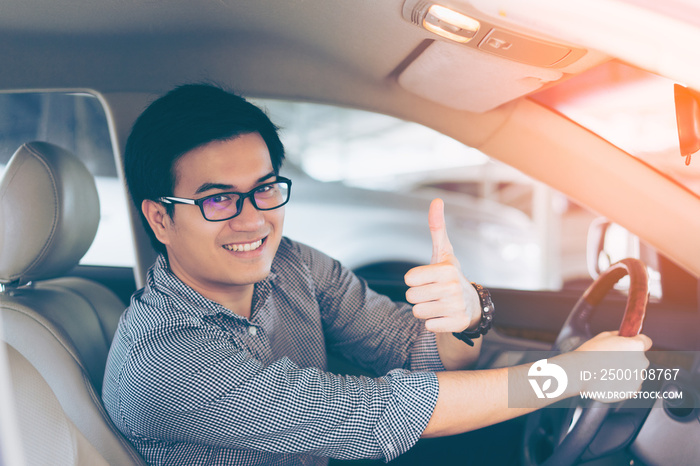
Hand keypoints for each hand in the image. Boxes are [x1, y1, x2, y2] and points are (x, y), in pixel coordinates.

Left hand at [404, 199, 479, 332]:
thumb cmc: (450, 275)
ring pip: (417, 312)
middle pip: (410, 297)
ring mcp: (456, 307)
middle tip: (432, 293)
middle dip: (418, 296)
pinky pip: (428, 326)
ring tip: (437, 303)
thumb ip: (437, 227)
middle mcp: (453, 288)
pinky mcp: (457, 324)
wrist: (471, 304)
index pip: (409, 279)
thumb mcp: (443, 252)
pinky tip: (444, 315)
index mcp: (447, 270)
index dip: (414, 280)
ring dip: (424, 309)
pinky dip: (433, 322)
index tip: (427, 279)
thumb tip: (437, 200)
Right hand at [571, 331, 652, 400]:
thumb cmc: (589, 354)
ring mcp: (638, 378)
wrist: (579, 373)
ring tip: (607, 372)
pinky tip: (610, 380)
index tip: (630, 345)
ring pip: (635, 373)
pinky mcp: (632, 391)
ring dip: (625, 372)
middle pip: (639, 358)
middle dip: (628, 358)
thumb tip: (622, 336)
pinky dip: (623, 384)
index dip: (637, 342)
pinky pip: (632, 386)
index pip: (646, 341)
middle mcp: (641, 362)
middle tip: (611, 360)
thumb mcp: (603, 336)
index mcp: (636, 346)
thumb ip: (618, 335)